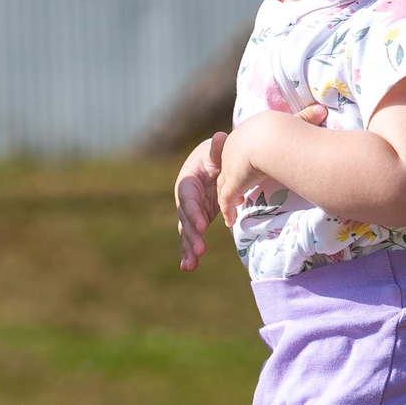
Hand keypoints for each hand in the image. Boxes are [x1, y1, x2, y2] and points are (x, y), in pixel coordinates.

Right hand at [174, 132, 224, 270]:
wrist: (213, 164)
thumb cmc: (215, 156)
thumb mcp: (215, 153)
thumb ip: (217, 150)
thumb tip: (221, 137)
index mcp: (186, 182)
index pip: (188, 199)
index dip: (193, 212)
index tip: (202, 225)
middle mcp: (184, 200)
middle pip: (185, 219)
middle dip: (192, 235)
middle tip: (200, 249)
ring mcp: (189, 213)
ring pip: (186, 232)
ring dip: (188, 249)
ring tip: (191, 265)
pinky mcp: (195, 222)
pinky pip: (191, 237)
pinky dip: (189, 252)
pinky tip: (189, 267)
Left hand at [216, 104, 330, 225]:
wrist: (271, 138)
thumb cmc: (286, 129)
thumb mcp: (296, 122)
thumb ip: (307, 118)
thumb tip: (322, 110)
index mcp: (245, 135)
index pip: (240, 152)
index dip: (243, 163)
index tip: (249, 171)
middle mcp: (232, 151)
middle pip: (228, 168)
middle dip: (232, 180)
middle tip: (240, 193)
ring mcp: (230, 168)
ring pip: (225, 186)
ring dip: (229, 197)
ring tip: (236, 207)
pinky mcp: (232, 184)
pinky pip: (227, 201)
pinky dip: (228, 211)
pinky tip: (231, 220)